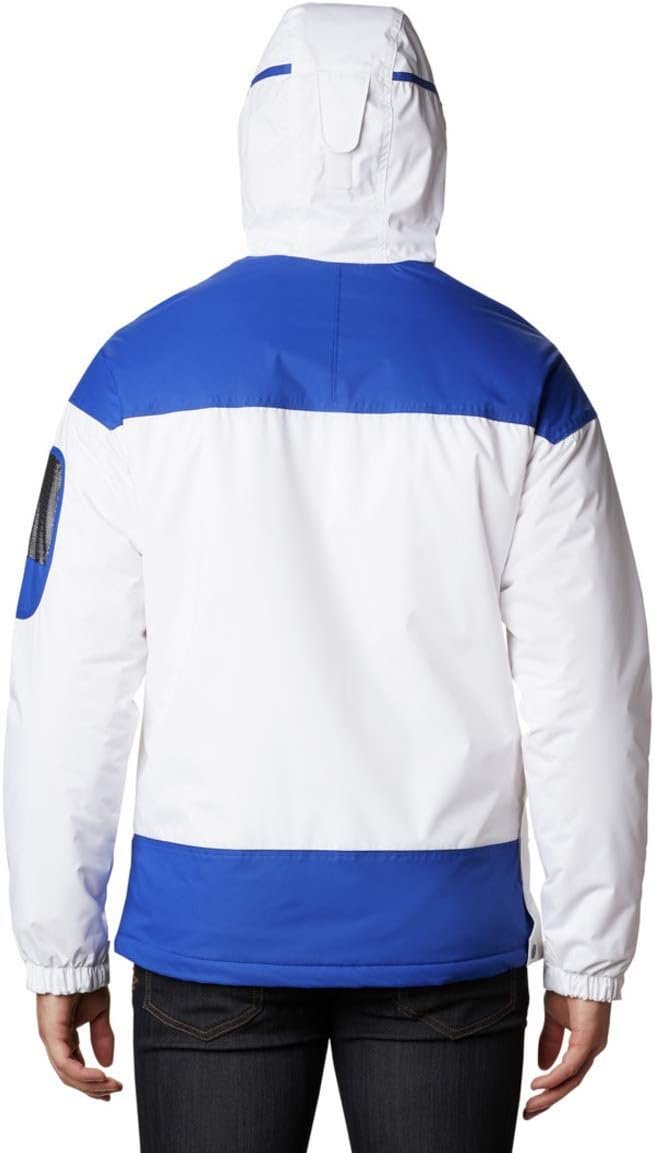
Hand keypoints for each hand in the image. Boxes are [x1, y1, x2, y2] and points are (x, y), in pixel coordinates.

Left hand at [36, 987, 122, 1100]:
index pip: (75, 1068)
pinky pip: (66, 1064)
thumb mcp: (100, 1012)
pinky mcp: (51, 1036)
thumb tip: (108, 1063)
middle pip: (71, 1077)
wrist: (77, 963)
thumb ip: (102, 1036)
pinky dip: (83, 1075)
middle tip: (114, 1092)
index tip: (111, 1089)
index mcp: (65, 1037)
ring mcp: (52, 1040)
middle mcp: (56, 1042)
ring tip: (111, 1086)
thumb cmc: (85, 981)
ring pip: (68, 1075)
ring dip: (91, 1084)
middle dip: (93, 1088)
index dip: (93, 1082)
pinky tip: (101, 1076)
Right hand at [523, 991, 609, 1119]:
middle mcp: (590, 1050)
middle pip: (569, 1084)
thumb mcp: (553, 1018)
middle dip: (548, 1100)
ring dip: (550, 1094)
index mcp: (583, 1045)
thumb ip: (549, 1041)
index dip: (550, 1090)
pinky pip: (570, 1066)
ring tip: (532, 1104)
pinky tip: (539, 1084)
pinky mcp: (588, 1041)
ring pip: (570, 1080)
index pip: (567, 1075)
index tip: (532, 1101)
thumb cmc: (569, 988)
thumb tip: (542, 1066)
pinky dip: (554, 1077)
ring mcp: (591, 1047)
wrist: (578, 969)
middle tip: (529, 1113)